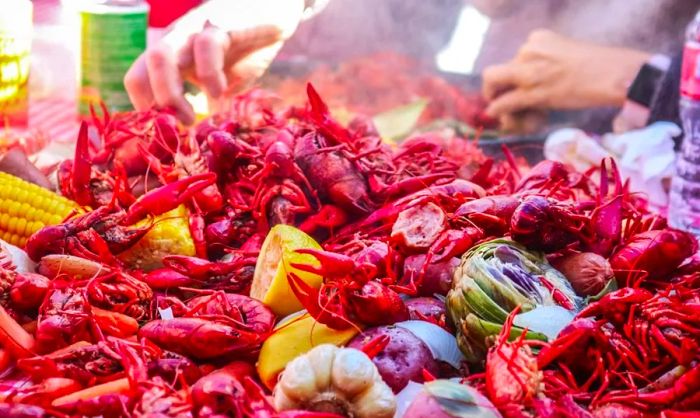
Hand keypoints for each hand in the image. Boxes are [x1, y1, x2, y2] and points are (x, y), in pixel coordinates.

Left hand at [124, 0, 303, 124]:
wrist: (277, 8)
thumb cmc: (249, 43)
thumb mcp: (226, 75)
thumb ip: (213, 96)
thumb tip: (206, 121)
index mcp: (173, 54)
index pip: (139, 78)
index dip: (145, 109)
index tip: (166, 133)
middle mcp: (177, 40)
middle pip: (142, 68)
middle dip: (154, 105)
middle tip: (178, 128)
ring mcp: (196, 30)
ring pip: (161, 56)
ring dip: (169, 94)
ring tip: (191, 118)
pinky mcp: (221, 24)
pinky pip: (206, 47)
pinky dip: (209, 76)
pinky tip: (220, 93)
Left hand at [482, 30, 649, 129]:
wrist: (616, 75)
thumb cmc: (601, 68)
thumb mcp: (567, 55)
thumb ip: (548, 64)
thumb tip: (538, 82)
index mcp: (538, 38)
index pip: (515, 58)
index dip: (515, 75)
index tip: (522, 87)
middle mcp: (529, 50)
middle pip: (499, 69)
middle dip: (495, 85)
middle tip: (498, 97)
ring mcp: (529, 70)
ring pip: (493, 82)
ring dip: (493, 98)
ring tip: (499, 110)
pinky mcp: (533, 91)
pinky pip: (505, 102)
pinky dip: (497, 109)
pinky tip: (496, 115)